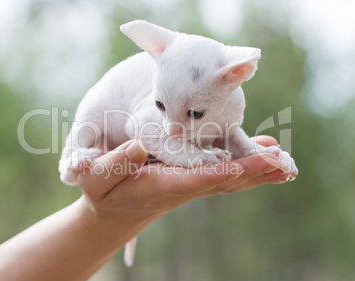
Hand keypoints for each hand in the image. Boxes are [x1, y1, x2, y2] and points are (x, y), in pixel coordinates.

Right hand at [77, 136, 289, 231]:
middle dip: (253, 173)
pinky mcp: (194, 179)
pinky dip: (247, 167)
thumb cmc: (104, 191)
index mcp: (161, 185)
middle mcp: (183, 187)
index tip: (246, 164)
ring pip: (229, 179)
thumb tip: (138, 146)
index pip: (196, 179)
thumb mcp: (97, 177)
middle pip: (223, 180)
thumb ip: (115, 163)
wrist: (116, 209)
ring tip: (284, 161)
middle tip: (284, 163)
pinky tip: (264, 157)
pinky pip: (225, 173)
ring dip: (257, 172)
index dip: (221, 171)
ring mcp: (191, 184)